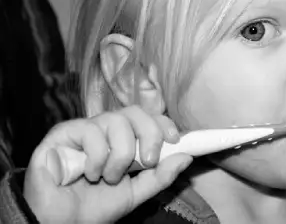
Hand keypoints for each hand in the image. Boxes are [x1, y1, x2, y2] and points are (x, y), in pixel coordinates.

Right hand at [23, 106, 192, 223]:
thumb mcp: (136, 192)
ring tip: (109, 177)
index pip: (147, 117)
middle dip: (149, 134)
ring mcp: (84, 129)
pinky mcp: (62, 133)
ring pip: (116, 121)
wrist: (61, 223)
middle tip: (147, 161)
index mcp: (123, 139)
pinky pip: (90, 131)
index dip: (163, 123)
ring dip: (120, 155)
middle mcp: (105, 129)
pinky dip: (97, 156)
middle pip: (135, 112)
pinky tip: (88, 173)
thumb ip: (160, 176)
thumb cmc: (95, 206)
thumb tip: (186, 157)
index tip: (174, 140)